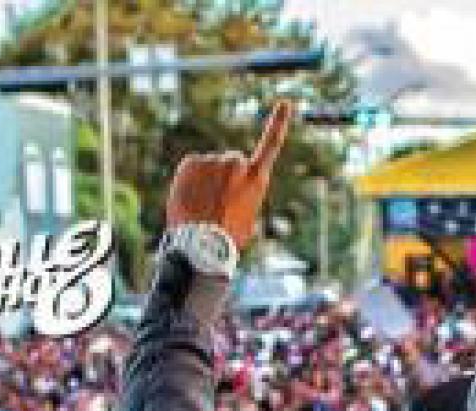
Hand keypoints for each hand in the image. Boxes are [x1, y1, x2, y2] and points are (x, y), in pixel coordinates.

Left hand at [166, 100, 293, 249]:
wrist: (203, 243)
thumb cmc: (228, 239)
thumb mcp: (247, 219)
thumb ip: (243, 198)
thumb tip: (228, 195)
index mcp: (257, 179)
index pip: (271, 145)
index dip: (278, 123)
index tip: (285, 103)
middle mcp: (237, 163)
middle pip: (231, 163)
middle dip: (225, 177)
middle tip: (219, 204)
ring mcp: (213, 160)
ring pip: (210, 167)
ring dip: (206, 182)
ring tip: (204, 206)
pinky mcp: (192, 161)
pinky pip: (192, 169)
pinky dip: (190, 181)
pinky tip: (192, 199)